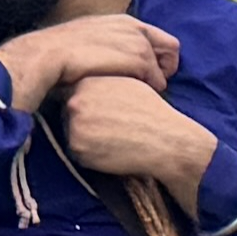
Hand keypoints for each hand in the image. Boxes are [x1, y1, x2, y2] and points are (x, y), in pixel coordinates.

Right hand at [0, 12, 177, 109]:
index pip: (157, 36)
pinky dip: (151, 89)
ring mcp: (136, 42)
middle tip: (152, 84)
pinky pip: (157, 79)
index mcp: (121, 20)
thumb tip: (116, 58)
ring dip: (156, 81)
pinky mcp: (137, 59)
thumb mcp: (87, 39)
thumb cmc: (58, 54)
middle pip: (171, 47)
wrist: (43, 57)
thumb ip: (108, 44)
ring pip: (165, 66)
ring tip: (139, 91)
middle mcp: (133, 27)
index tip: (148, 72)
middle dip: (166, 66)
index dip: (157, 56)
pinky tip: (135, 95)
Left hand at [54, 73, 222, 200]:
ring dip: (86, 138)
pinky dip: (91, 155)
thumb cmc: (153, 113)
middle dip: (84, 121)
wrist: (168, 141)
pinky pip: (77, 153)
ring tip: (114, 139)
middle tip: (111, 128)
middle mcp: (75, 101)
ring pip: (70, 133)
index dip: (89, 105)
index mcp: (86, 82)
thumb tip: (89, 81)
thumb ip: (103, 81)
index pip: (72, 93)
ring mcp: (74, 125)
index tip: (106, 114)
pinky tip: (113, 151)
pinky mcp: (78, 149)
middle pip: (68, 113)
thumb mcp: (128, 84)